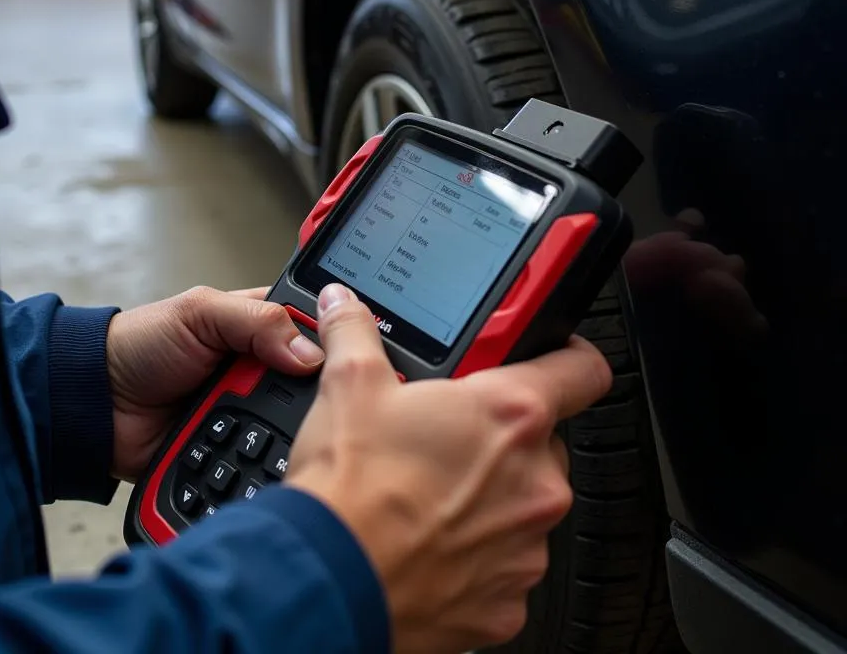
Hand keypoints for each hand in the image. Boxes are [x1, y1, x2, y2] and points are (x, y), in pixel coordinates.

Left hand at [107, 287, 323, 480]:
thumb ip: (256, 320)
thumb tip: (311, 353)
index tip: (353, 360)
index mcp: (260, 327)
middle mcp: (261, 372)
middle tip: (320, 409)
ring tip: (306, 443)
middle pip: (311, 389)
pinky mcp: (232, 454)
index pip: (315, 333)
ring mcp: (248, 415)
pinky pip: (260, 466)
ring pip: (292, 431)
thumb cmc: (139, 345)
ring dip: (292, 438)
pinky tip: (280, 471)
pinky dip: (264, 469)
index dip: (334, 346)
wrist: (92, 404)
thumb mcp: (199, 312)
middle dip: (315, 401)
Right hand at [287, 284, 611, 653]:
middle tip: (448, 437)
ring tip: (428, 494)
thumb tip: (346, 307)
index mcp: (511, 415)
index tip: (551, 356)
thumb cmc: (351, 489)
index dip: (567, 355)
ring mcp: (527, 546)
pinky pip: (505, 565)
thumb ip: (356, 332)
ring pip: (522, 505)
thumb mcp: (350, 386)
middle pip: (542, 442)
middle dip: (501, 437)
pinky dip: (475, 554)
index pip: (581, 369)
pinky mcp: (508, 603)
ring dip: (489, 497)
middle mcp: (535, 481)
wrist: (330, 581)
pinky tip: (428, 542)